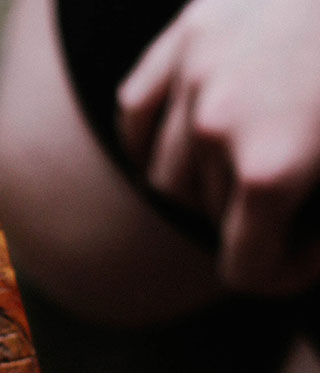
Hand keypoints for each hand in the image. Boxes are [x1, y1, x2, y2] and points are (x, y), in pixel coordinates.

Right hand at [116, 0, 319, 293]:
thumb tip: (309, 254)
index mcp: (271, 168)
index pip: (246, 270)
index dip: (285, 271)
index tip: (313, 246)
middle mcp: (218, 126)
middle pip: (208, 217)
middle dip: (253, 212)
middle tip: (300, 184)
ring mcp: (196, 74)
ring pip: (167, 175)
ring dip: (206, 177)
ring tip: (256, 150)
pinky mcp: (188, 32)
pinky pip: (139, 115)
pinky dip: (157, 136)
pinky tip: (197, 134)